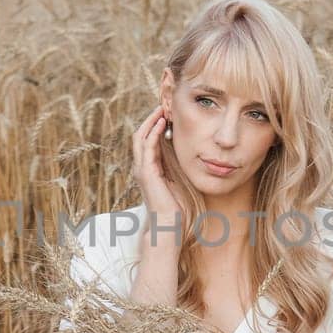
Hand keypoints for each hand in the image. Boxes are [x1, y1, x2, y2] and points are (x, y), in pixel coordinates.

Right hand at [131, 105, 186, 224]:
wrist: (169, 226)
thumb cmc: (177, 209)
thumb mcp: (180, 181)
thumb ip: (179, 167)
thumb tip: (191, 154)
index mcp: (150, 169)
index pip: (148, 141)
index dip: (156, 126)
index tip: (169, 114)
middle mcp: (142, 167)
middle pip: (141, 135)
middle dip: (151, 119)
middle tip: (163, 106)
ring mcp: (142, 169)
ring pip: (140, 137)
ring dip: (151, 121)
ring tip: (162, 109)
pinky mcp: (146, 172)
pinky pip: (147, 146)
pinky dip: (153, 132)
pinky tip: (163, 123)